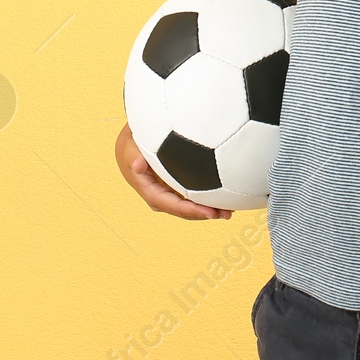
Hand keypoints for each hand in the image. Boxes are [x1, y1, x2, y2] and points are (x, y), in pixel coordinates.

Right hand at [114, 122, 233, 219]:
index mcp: (149, 191)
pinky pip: (191, 197)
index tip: (209, 213)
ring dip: (208, 210)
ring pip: (189, 207)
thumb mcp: (129, 146)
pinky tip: (224, 196)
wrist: (130, 146)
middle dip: (204, 214)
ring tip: (230, 210)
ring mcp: (168, 194)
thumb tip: (138, 166)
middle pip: (184, 211)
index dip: (190, 211)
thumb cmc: (131, 144)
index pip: (171, 205)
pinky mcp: (175, 188)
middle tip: (226, 213)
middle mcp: (159, 198)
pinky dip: (206, 199)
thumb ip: (133, 155)